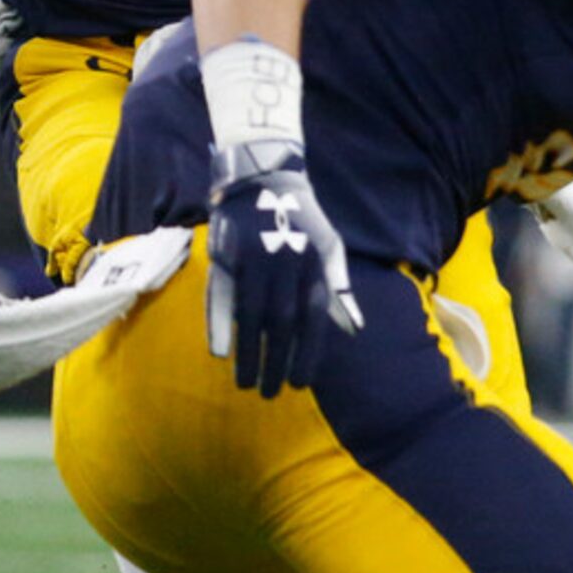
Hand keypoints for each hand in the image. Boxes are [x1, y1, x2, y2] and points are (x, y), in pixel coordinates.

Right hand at [206, 139, 363, 396]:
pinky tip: (219, 353)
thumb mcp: (331, 251)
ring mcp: (255, 262)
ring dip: (249, 353)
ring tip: (246, 384)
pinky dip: (218, 324)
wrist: (266, 179)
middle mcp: (287, 268)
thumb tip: (353, 329)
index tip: (299, 383)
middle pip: (281, 324)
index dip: (306, 354)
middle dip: (276, 362)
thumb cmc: (303, 221)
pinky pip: (221, 296)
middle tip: (270, 393)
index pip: (312, 322)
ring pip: (251, 316)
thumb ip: (338, 292)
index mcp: (315, 269)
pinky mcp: (227, 256)